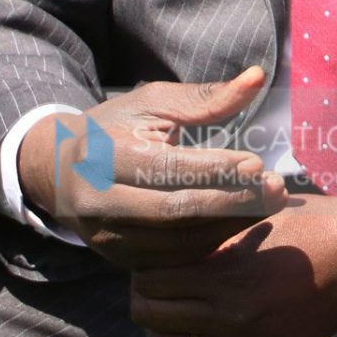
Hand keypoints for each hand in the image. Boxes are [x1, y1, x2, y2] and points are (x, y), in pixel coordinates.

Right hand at [15, 68, 287, 268]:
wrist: (60, 171)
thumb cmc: (116, 128)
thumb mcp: (152, 103)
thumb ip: (204, 97)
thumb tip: (258, 77)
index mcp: (103, 157)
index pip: (165, 169)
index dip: (213, 169)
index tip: (257, 163)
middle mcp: (98, 202)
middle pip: (171, 211)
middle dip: (229, 201)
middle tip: (276, 189)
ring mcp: (105, 236)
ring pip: (174, 241)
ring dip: (228, 225)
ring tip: (270, 204)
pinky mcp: (117, 258)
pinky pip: (170, 259)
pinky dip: (211, 242)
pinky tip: (243, 222)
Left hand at [127, 189, 336, 336]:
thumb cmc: (310, 224)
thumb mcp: (255, 218)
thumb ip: (208, 233)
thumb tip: (158, 236)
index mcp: (228, 277)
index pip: (151, 283)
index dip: (143, 269)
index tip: (149, 260)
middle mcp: (233, 318)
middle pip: (154, 318)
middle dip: (146, 298)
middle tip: (154, 285)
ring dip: (163, 328)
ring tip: (172, 308)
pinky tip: (199, 331)